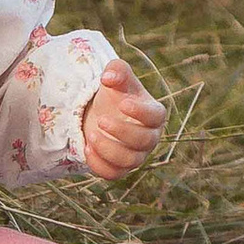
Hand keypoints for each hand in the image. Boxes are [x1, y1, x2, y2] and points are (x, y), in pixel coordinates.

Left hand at [82, 61, 166, 180]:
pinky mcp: (120, 168)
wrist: (101, 113)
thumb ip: (116, 70)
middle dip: (122, 132)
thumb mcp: (116, 76)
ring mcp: (136, 155)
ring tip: (91, 135)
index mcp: (154, 113)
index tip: (122, 103)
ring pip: (130, 161)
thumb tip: (109, 78)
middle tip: (100, 120)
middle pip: (144, 141)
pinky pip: (114, 174)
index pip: (156, 116)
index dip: (141, 112)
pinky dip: (99, 164)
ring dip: (109, 149)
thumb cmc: (115, 93)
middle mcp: (150, 137)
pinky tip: (87, 148)